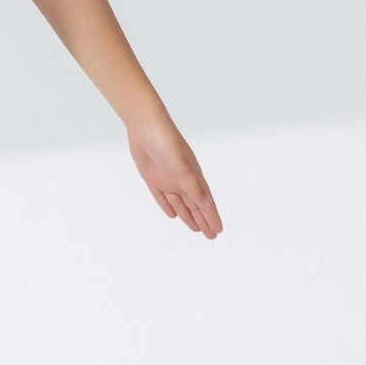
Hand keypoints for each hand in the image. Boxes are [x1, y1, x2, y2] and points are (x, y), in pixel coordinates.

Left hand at [127, 120, 223, 237]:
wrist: (146, 128)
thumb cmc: (168, 144)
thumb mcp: (182, 168)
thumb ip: (193, 187)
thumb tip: (206, 204)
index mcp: (194, 178)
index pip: (206, 203)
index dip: (212, 218)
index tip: (219, 231)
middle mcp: (183, 181)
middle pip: (195, 206)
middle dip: (204, 221)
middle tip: (211, 236)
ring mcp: (168, 180)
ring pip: (181, 204)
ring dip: (188, 216)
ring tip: (197, 229)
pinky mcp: (153, 178)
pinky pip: (162, 197)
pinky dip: (168, 206)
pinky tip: (173, 215)